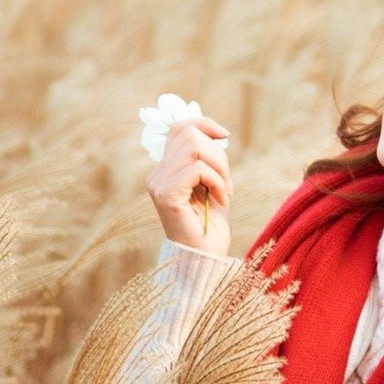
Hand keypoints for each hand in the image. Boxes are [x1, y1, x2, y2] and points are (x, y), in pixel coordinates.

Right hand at [145, 115, 232, 255]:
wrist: (205, 260)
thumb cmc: (210, 227)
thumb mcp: (212, 185)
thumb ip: (208, 160)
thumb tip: (217, 132)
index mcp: (165, 170)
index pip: (179, 128)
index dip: (203, 124)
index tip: (225, 136)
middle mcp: (157, 175)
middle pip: (189, 133)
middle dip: (218, 153)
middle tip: (227, 182)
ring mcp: (158, 184)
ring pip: (194, 147)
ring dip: (220, 167)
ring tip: (225, 191)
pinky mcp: (166, 195)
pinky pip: (198, 169)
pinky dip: (217, 181)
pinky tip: (221, 200)